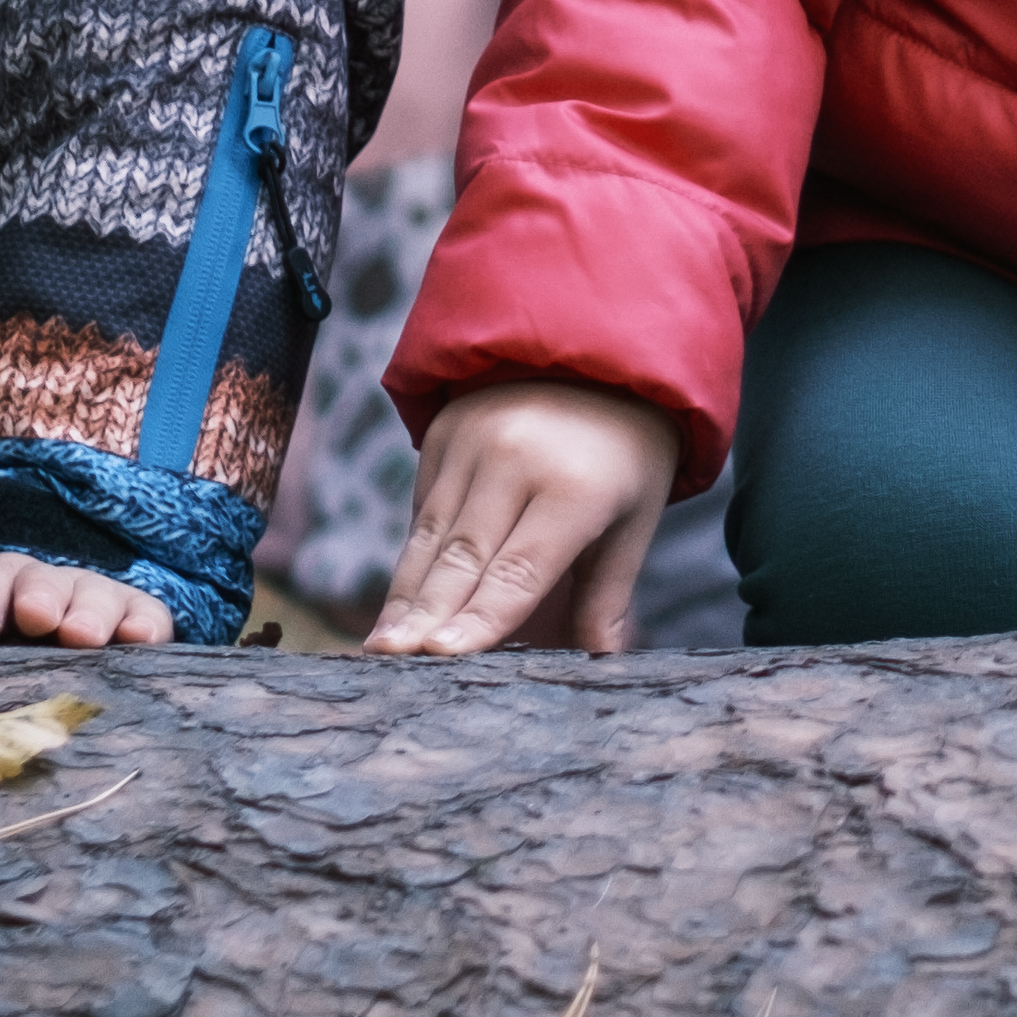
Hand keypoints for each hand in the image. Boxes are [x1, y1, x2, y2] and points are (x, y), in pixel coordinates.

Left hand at [0, 545, 175, 647]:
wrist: (9, 662)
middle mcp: (36, 584)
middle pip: (39, 580)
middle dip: (39, 595)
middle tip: (37, 618)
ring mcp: (84, 602)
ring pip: (92, 595)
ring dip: (89, 611)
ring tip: (83, 635)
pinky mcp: (128, 622)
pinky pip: (142, 616)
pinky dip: (144, 624)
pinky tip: (141, 638)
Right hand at [365, 379, 677, 656]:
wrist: (602, 354)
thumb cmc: (627, 452)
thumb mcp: (636, 518)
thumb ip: (608, 593)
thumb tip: (601, 662)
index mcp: (576, 489)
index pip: (520, 571)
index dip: (479, 617)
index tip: (438, 655)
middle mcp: (517, 460)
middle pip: (463, 556)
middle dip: (423, 615)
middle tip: (388, 661)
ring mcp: (474, 439)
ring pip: (430, 533)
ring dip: (404, 593)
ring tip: (380, 646)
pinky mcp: (445, 430)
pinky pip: (425, 505)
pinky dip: (414, 554)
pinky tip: (401, 602)